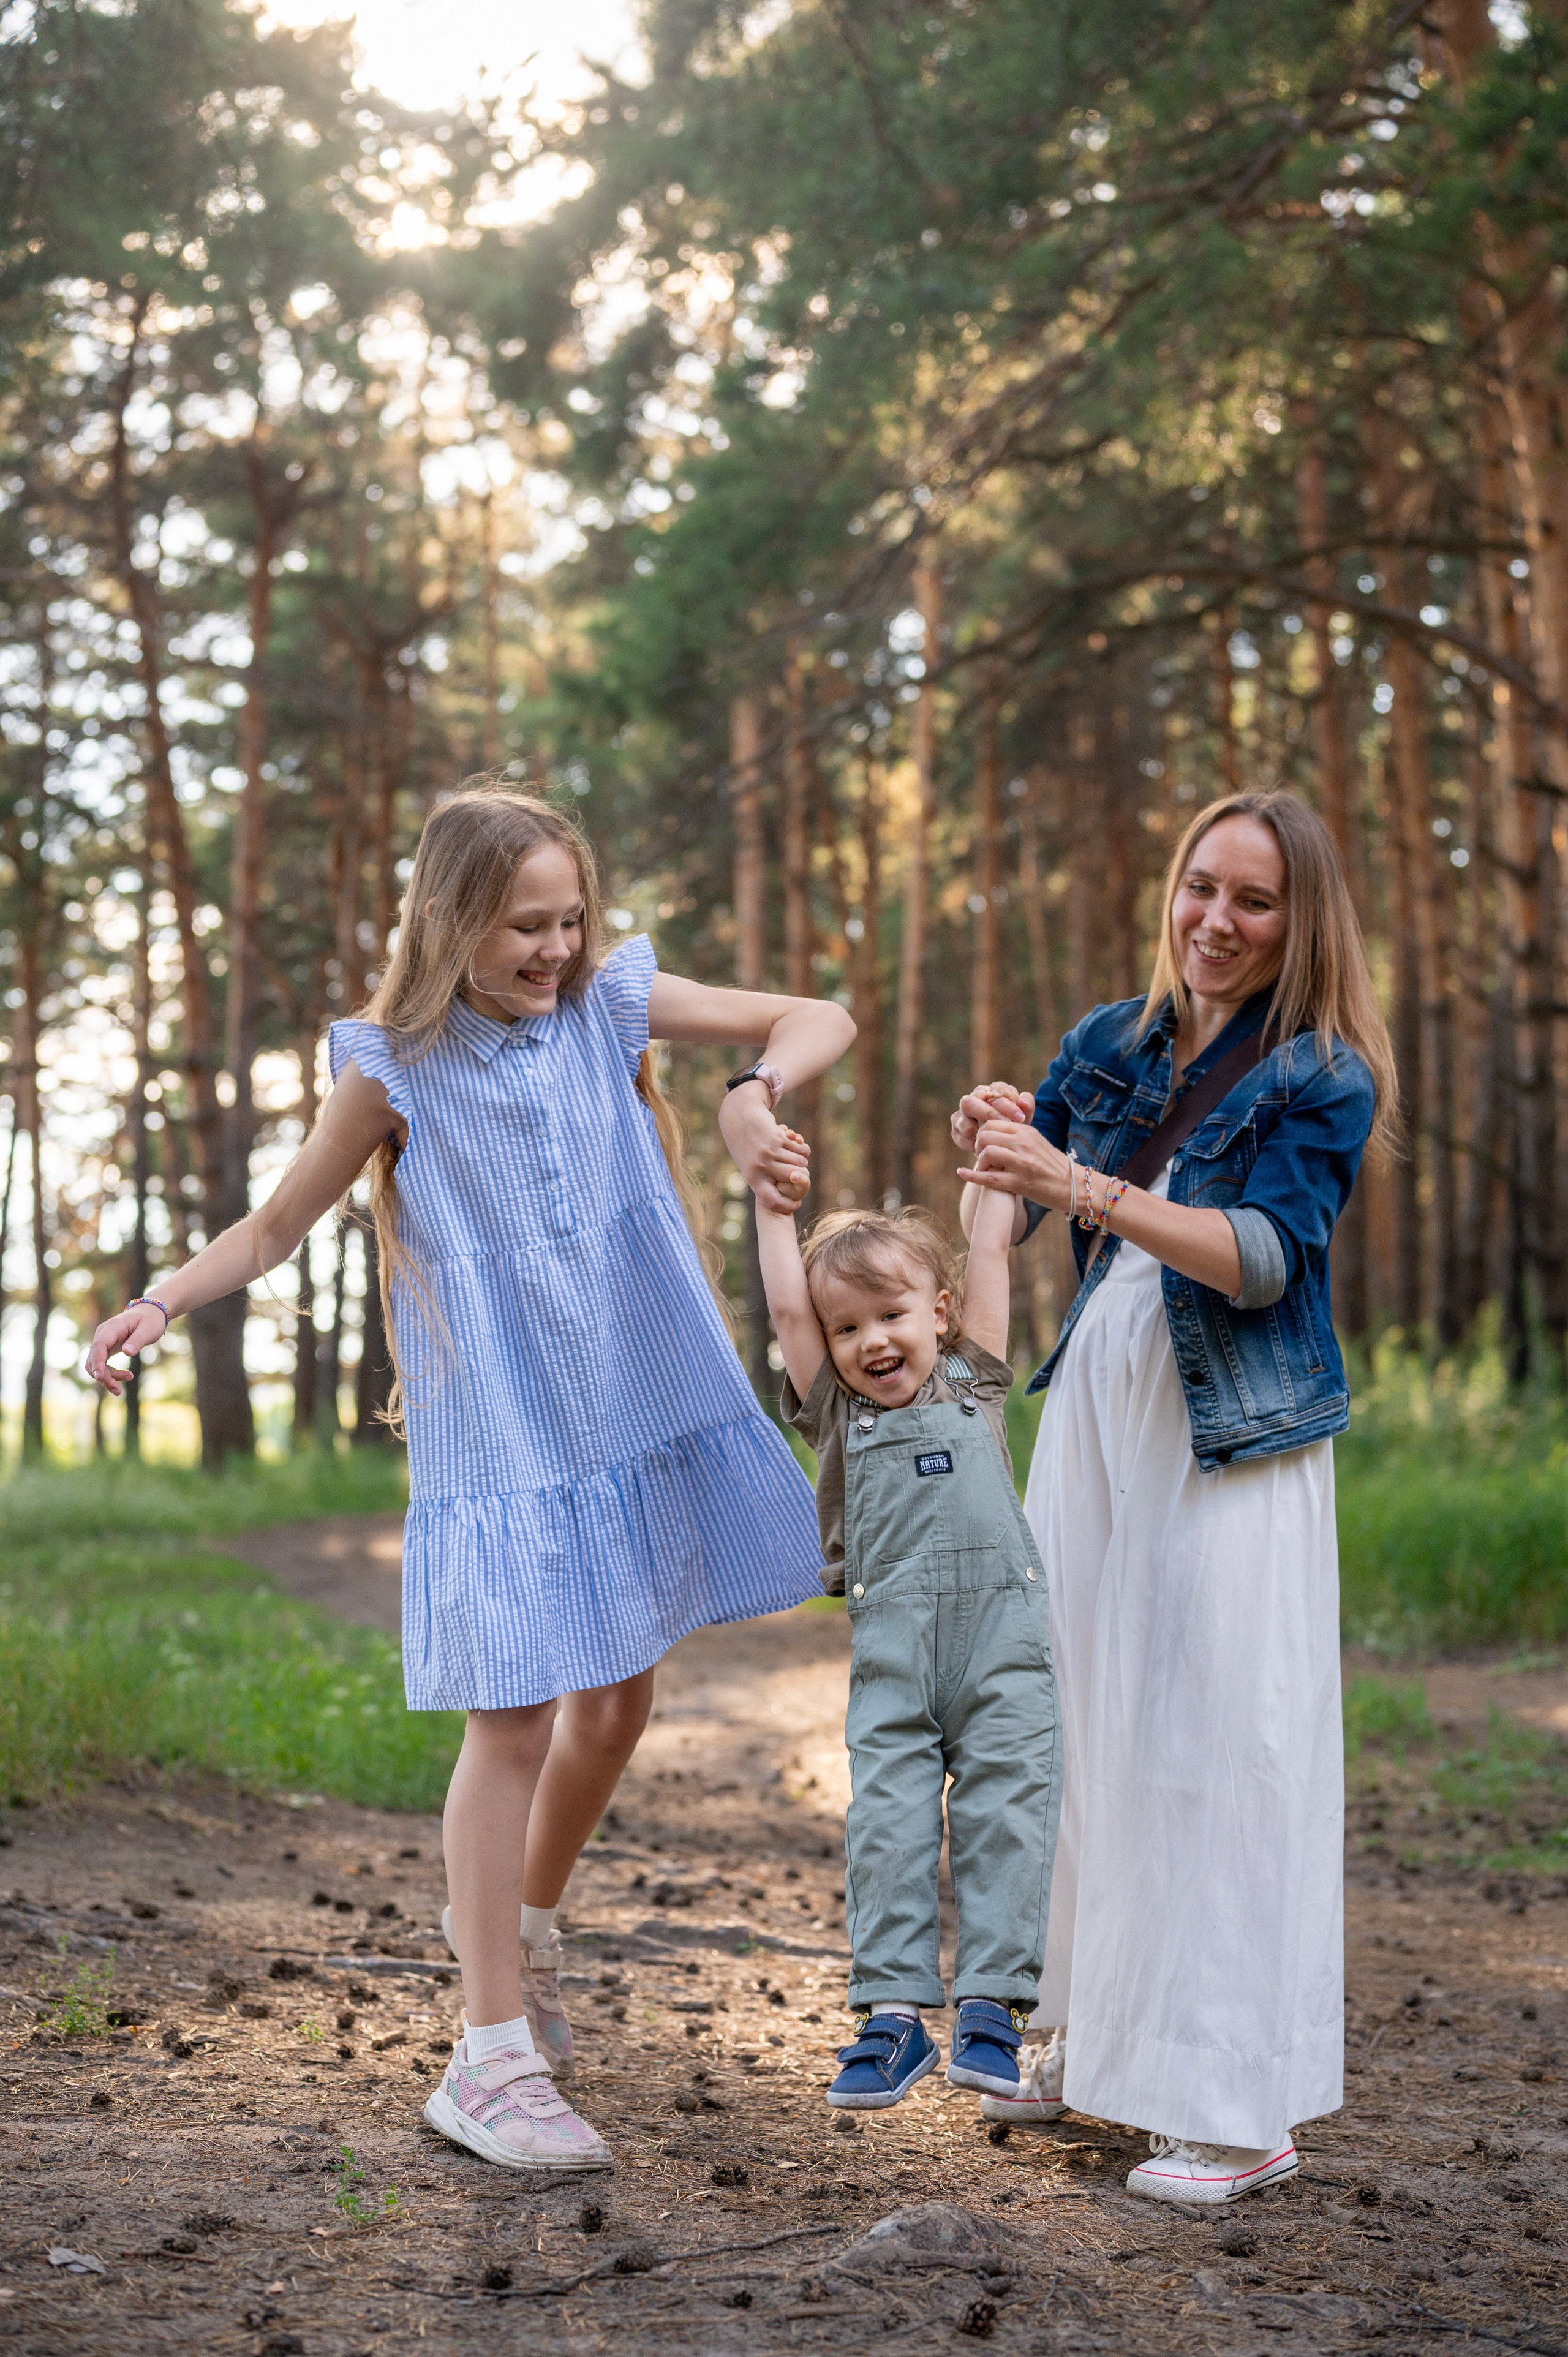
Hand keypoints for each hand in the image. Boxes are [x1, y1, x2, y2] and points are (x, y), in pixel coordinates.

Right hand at [86, 1302, 168, 1395]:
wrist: (149, 1313)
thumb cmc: (150, 1320)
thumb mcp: (148, 1329)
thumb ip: (137, 1340)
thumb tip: (127, 1352)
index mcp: (112, 1328)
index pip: (99, 1346)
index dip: (97, 1362)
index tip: (100, 1377)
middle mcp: (103, 1334)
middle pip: (94, 1358)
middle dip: (103, 1376)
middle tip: (118, 1390)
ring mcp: (103, 1341)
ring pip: (96, 1364)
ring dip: (107, 1377)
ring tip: (129, 1378)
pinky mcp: (106, 1348)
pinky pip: (102, 1363)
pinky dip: (110, 1373)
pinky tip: (126, 1376)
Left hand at [720, 1089, 811, 1213]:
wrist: (739, 1117)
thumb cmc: (746, 1146)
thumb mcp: (748, 1165)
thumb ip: (764, 1180)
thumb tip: (784, 1196)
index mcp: (752, 1177)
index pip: (772, 1200)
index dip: (787, 1205)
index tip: (796, 1204)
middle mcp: (761, 1166)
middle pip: (794, 1179)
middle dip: (802, 1176)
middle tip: (801, 1173)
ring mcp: (769, 1151)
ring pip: (799, 1162)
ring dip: (802, 1160)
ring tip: (799, 1158)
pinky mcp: (778, 1137)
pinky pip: (799, 1148)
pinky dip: (801, 1148)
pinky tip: (797, 1144)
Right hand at [951, 1080, 1032, 1154]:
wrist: (1003, 1144)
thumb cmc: (1014, 1125)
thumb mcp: (1024, 1116)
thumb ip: (1027, 1107)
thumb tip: (1023, 1102)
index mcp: (990, 1091)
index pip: (994, 1091)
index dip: (1008, 1105)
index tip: (1021, 1118)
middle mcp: (972, 1099)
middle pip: (971, 1102)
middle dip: (989, 1114)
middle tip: (1005, 1125)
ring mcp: (961, 1115)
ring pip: (964, 1121)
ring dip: (979, 1132)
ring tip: (995, 1140)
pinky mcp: (956, 1130)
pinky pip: (960, 1137)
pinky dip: (973, 1144)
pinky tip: (985, 1148)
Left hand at [958, 1116, 1072, 1211]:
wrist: (1072, 1186)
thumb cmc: (1052, 1164)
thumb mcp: (1037, 1140)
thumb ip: (1018, 1132)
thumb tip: (996, 1125)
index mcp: (1026, 1131)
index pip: (992, 1122)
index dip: (982, 1132)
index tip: (984, 1143)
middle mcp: (1023, 1144)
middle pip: (985, 1135)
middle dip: (978, 1145)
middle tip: (981, 1155)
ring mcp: (1022, 1163)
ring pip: (987, 1153)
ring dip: (980, 1160)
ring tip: (985, 1167)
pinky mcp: (1019, 1183)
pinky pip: (989, 1178)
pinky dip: (972, 1175)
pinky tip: (962, 1172)